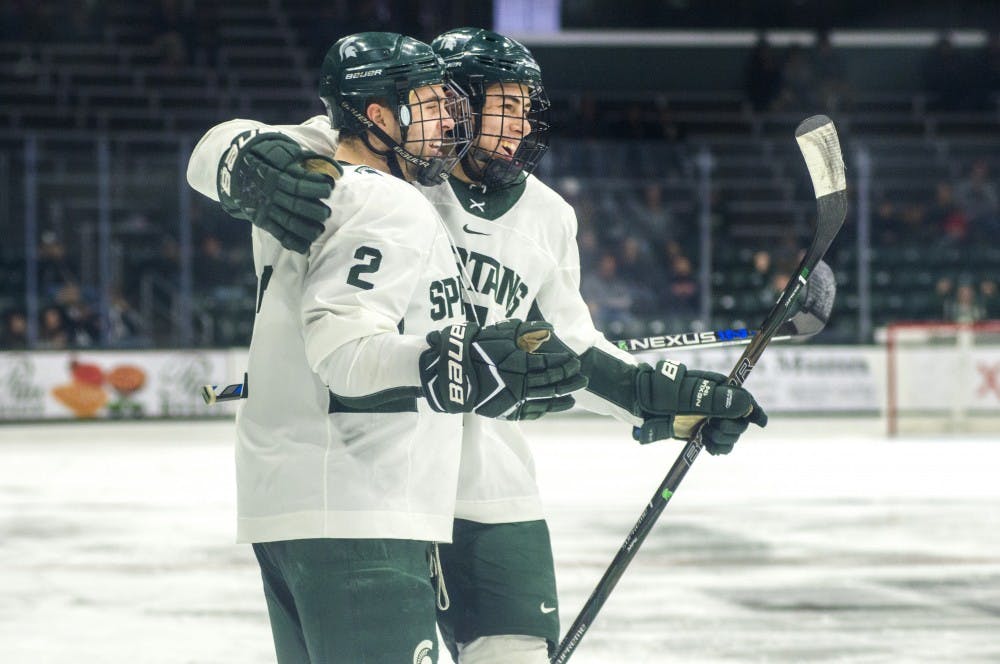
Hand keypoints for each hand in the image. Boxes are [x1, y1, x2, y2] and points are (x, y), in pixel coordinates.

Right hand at [218, 132, 340, 253]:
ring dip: (306, 229)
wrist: (235, 167)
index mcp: (277, 175)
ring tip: (319, 230)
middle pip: (296, 205)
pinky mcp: (261, 219)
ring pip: (288, 221)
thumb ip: (307, 160)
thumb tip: (337, 170)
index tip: (329, 188)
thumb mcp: (283, 153)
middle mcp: (271, 192)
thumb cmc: (268, 159)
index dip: (316, 187)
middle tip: (327, 213)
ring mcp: (265, 207)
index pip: (299, 183)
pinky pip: (277, 233)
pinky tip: (305, 247)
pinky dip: (292, 241)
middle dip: (315, 211)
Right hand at [419, 319, 588, 419]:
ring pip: (545, 400)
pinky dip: (546, 409)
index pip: (549, 364)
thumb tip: (549, 328)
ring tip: (575, 395)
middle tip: (582, 376)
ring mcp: (514, 400)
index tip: (573, 359)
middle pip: (551, 383)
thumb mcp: (499, 333)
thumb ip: (525, 330)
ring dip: (562, 397)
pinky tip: (555, 406)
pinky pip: (532, 412)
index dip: (564, 362)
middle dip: (569, 380)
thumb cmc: (475, 348)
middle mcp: (520, 383)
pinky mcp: (507, 411)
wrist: (453, 374)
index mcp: (519, 364)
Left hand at [631, 360, 766, 451]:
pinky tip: (706, 445)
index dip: (754, 410)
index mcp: (718, 388)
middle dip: (731, 428)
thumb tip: (745, 404)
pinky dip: (717, 448)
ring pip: (731, 435)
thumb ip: (717, 401)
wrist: (642, 405)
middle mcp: (717, 403)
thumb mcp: (690, 396)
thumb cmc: (663, 394)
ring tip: (705, 436)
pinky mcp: (701, 432)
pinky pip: (720, 444)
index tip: (760, 422)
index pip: (744, 399)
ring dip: (723, 440)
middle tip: (713, 428)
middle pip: (741, 421)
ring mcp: (709, 419)